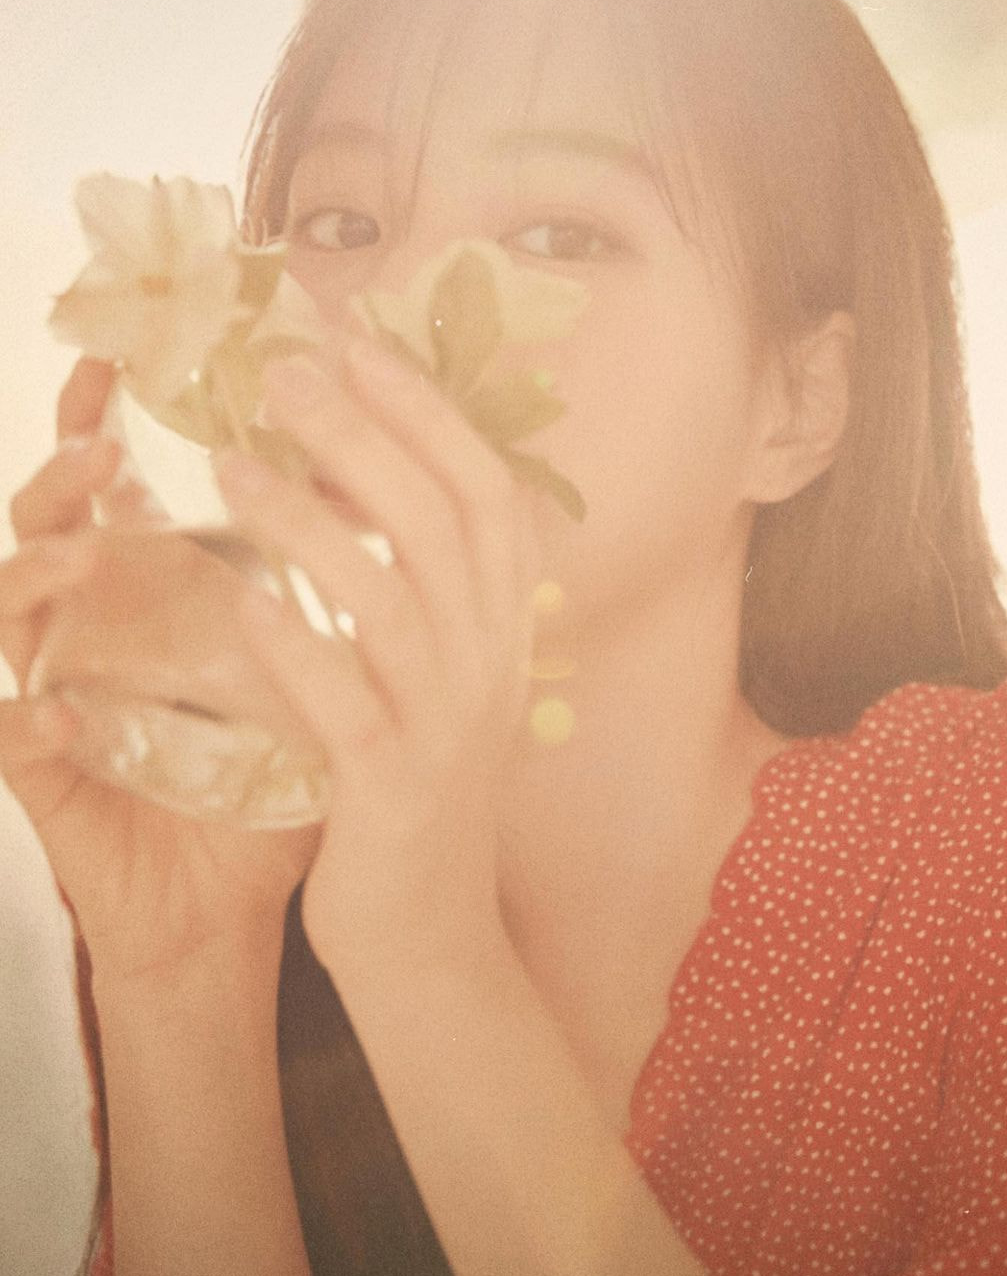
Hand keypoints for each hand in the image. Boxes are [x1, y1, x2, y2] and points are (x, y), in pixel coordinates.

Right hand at [0, 359, 320, 984]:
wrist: (229, 901)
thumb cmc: (267, 779)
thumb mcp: (307, 668)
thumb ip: (330, 590)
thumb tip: (389, 493)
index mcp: (152, 596)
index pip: (118, 489)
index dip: (108, 418)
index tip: (131, 353)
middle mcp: (97, 630)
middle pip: (50, 523)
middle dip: (63, 470)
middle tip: (99, 432)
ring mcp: (61, 696)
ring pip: (10, 611)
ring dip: (37, 572)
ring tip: (87, 550)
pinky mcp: (47, 778)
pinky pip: (9, 736)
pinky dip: (27, 719)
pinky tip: (66, 708)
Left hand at [215, 342, 541, 969]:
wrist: (431, 932)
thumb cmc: (419, 787)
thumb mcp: (443, 677)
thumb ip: (424, 587)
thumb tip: (362, 478)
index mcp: (505, 630)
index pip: (489, 495)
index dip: (431, 413)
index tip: (365, 343)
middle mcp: (492, 666)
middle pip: (442, 525)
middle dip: (366, 436)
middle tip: (286, 372)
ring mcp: (448, 728)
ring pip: (391, 602)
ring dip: (312, 524)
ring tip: (233, 465)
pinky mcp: (392, 790)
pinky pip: (343, 705)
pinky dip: (292, 648)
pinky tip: (237, 599)